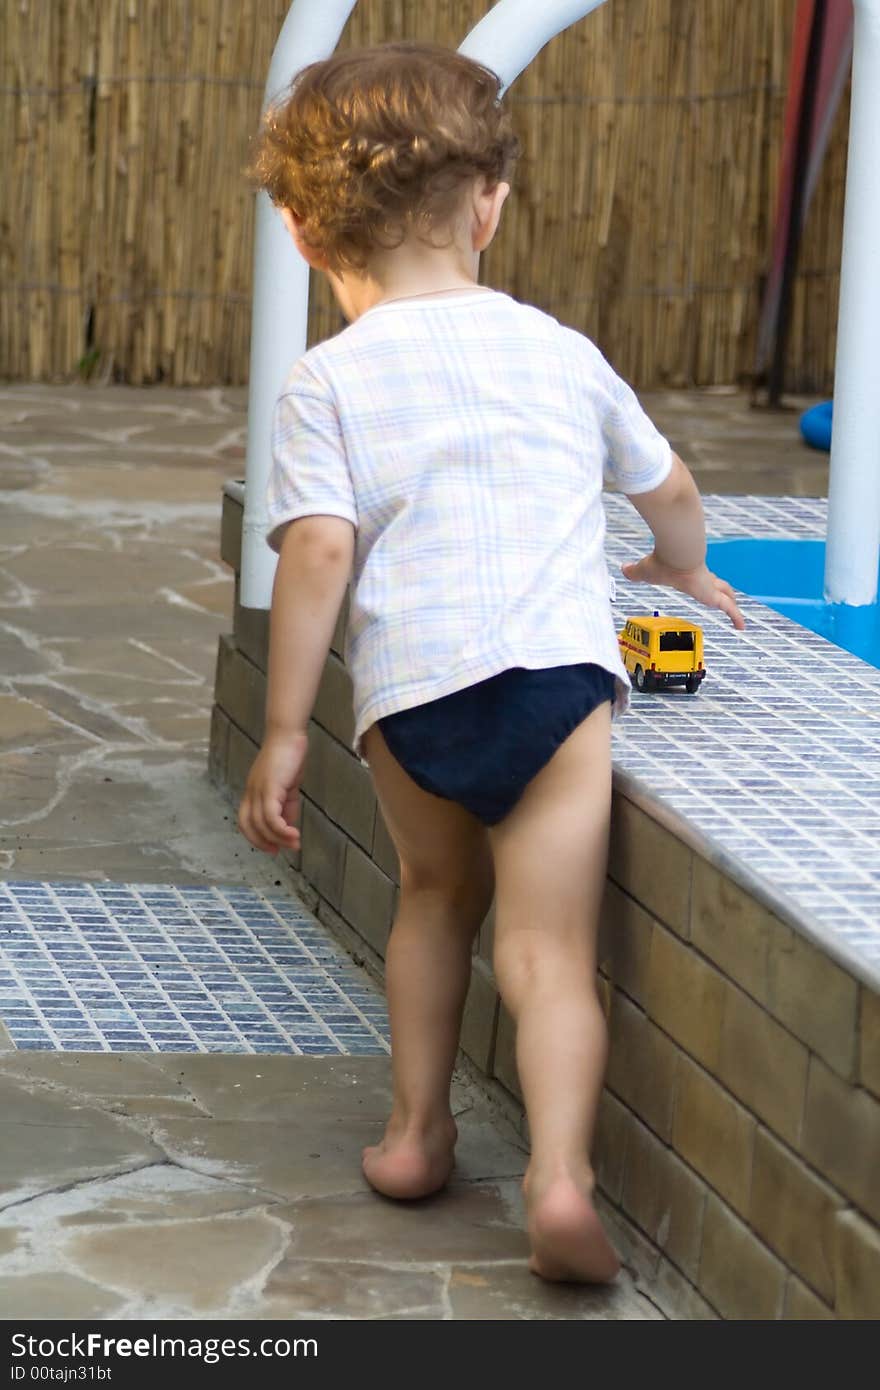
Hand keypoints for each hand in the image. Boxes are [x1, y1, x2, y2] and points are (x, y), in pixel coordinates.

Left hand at [237, 730, 307, 854]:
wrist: (288, 735)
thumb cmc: (288, 758)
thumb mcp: (288, 788)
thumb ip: (287, 807)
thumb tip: (289, 827)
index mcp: (252, 793)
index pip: (245, 822)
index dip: (256, 838)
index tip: (273, 848)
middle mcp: (251, 793)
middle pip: (248, 826)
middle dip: (263, 842)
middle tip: (281, 851)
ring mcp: (258, 790)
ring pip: (261, 824)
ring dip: (278, 838)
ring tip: (295, 843)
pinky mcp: (269, 788)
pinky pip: (271, 815)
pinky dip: (281, 829)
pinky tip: (294, 833)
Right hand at [621, 553, 745, 629]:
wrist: (676, 554)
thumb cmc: (661, 561)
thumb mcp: (644, 571)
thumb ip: (634, 571)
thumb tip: (623, 569)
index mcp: (689, 573)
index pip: (700, 577)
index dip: (703, 581)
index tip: (704, 585)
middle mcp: (702, 578)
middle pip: (717, 585)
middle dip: (722, 590)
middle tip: (727, 597)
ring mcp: (710, 586)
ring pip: (726, 595)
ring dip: (731, 603)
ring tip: (737, 615)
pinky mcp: (713, 594)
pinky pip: (729, 609)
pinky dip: (736, 618)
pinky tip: (742, 628)